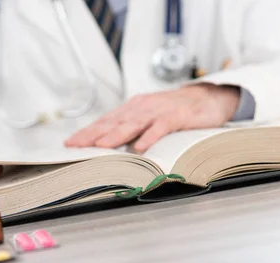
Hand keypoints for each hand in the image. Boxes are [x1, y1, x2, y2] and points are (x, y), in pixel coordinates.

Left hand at [65, 83, 239, 151]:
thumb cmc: (176, 111)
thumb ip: (132, 131)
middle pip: (114, 122)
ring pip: (134, 123)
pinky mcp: (178, 116)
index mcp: (133, 109)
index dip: (87, 132)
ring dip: (116, 135)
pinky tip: (141, 147)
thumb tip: (111, 149)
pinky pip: (162, 127)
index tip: (70, 143)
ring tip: (101, 146)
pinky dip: (150, 136)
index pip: (105, 121)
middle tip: (76, 145)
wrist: (209, 97)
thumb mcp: (150, 119)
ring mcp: (159, 111)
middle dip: (93, 134)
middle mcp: (142, 107)